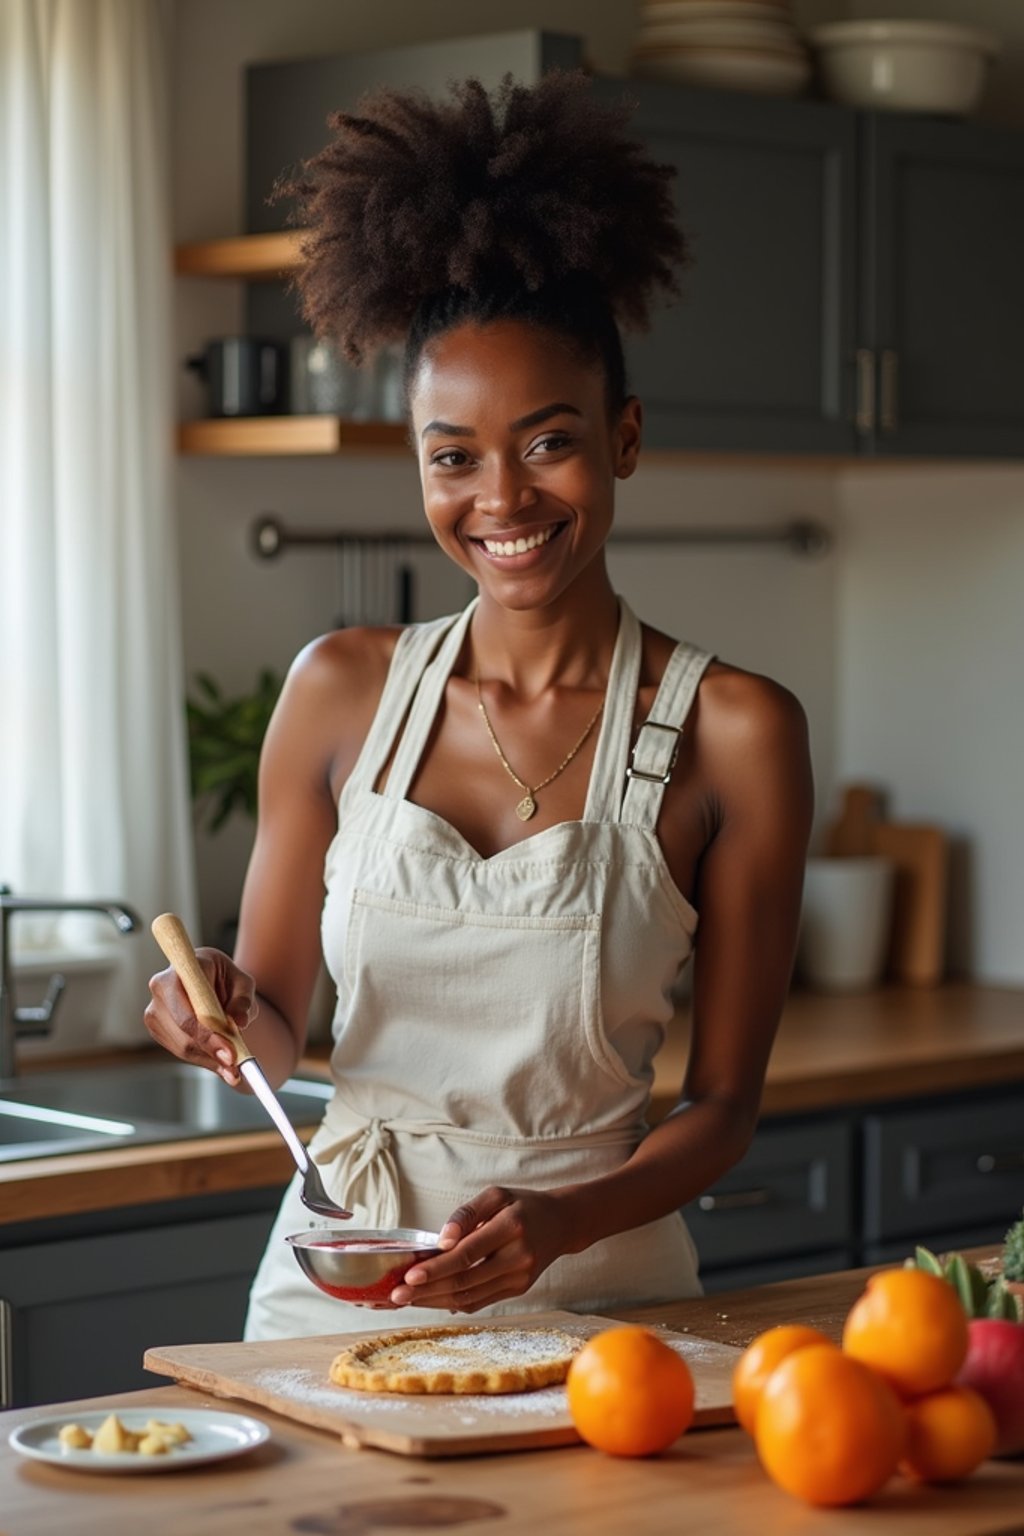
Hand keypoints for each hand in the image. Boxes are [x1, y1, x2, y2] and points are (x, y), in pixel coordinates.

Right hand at [144, 947, 257, 1086]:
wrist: (211, 980)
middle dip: (210, 1053)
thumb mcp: (243, 983)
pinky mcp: (158, 1028)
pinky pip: (180, 1051)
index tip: (229, 1053)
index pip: (189, 1009)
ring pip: (182, 1046)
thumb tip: (240, 1021)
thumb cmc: (226, 978)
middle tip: (235, 1069)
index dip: (208, 1035)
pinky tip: (220, 1064)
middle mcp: (161, 988)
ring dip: (209, 1061)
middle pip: (183, 1032)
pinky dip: (203, 1060)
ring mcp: (155, 1010)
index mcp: (182, 969)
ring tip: (233, 1071)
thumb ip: (243, 1000)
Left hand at [388, 1186, 572, 1313]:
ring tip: (407, 1300)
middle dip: (427, 1291)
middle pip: (465, 1281)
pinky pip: (479, 1301)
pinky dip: (452, 1302)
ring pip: (470, 1297)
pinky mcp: (517, 1290)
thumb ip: (466, 1215)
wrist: (562, 1223)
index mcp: (512, 1227)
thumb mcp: (496, 1194)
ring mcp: (519, 1279)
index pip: (468, 1254)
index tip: (408, 1276)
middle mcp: (518, 1257)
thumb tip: (442, 1241)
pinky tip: (430, 1299)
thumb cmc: (522, 1204)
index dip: (436, 1268)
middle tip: (396, 1295)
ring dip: (435, 1301)